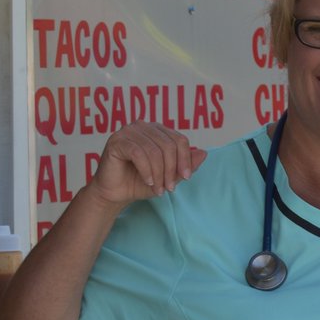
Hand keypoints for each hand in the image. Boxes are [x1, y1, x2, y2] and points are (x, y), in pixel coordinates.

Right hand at [88, 122, 206, 207]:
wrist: (115, 194)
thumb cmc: (140, 182)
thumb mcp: (169, 176)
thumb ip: (186, 165)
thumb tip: (204, 153)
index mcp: (157, 130)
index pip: (179, 139)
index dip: (185, 159)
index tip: (186, 178)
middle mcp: (143, 126)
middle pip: (169, 145)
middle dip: (171, 170)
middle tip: (169, 188)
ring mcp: (128, 131)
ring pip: (154, 151)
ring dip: (159, 174)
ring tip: (158, 189)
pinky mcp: (116, 140)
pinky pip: (138, 153)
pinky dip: (146, 170)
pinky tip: (148, 181)